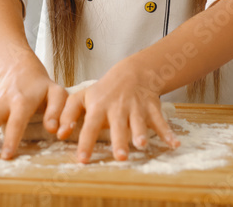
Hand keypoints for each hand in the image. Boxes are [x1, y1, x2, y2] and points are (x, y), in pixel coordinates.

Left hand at [59, 61, 178, 163]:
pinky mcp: (152, 108)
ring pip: (139, 122)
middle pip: (118, 125)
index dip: (85, 142)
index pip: (89, 125)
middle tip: (120, 156)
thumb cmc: (104, 90)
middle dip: (119, 140)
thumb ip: (68, 114)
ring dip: (141, 133)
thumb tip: (59, 134)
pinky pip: (161, 121)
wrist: (133, 72)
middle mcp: (118, 108)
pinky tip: (174, 144)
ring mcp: (136, 108)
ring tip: (141, 145)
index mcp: (99, 107)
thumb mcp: (83, 97)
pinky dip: (168, 133)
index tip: (82, 160)